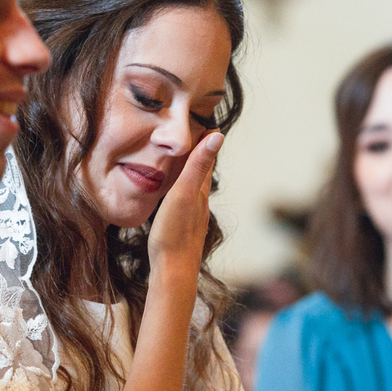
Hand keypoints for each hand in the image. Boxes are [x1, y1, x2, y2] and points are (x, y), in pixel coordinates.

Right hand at [148, 132, 223, 277]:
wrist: (173, 272)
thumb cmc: (174, 233)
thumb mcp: (183, 194)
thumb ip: (198, 165)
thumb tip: (218, 135)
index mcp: (199, 190)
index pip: (206, 157)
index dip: (206, 138)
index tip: (207, 118)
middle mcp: (199, 202)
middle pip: (201, 171)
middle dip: (199, 152)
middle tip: (195, 132)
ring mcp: (192, 216)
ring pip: (193, 187)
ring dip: (190, 172)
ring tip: (183, 159)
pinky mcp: (182, 228)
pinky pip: (184, 202)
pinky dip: (181, 189)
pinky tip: (176, 194)